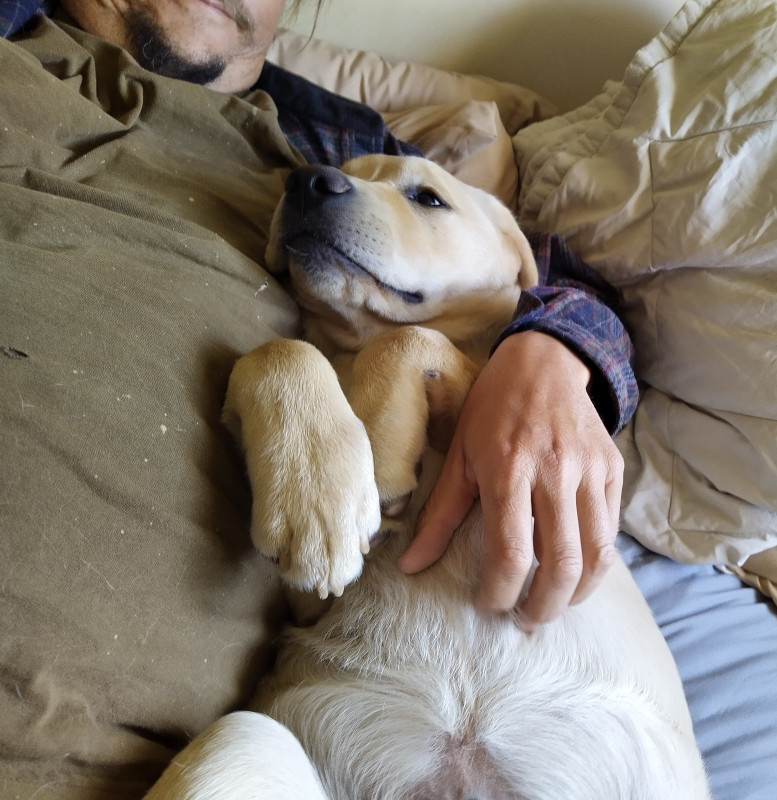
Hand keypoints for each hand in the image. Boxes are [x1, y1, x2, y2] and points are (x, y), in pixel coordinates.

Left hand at [396, 331, 622, 626]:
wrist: (543, 363)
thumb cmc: (492, 408)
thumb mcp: (459, 455)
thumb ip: (439, 515)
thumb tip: (409, 566)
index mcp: (507, 467)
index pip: (510, 551)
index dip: (499, 591)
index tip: (487, 604)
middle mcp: (554, 471)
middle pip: (562, 563)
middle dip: (543, 607)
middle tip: (525, 620)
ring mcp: (590, 470)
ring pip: (597, 554)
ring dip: (576, 594)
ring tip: (552, 605)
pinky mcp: (612, 469)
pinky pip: (611, 530)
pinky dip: (595, 562)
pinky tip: (574, 571)